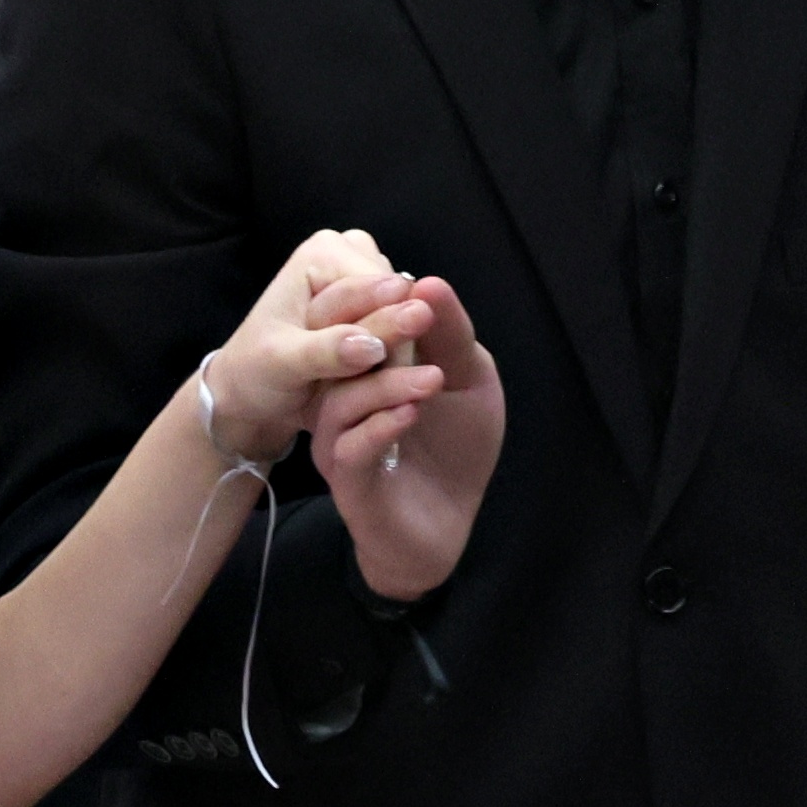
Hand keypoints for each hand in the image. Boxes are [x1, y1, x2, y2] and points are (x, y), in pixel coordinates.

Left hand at [199, 231, 422, 467]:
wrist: (252, 391)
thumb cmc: (258, 370)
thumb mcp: (282, 363)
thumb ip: (326, 352)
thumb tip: (372, 346)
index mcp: (324, 252)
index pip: (386, 291)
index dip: (387, 336)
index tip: (364, 372)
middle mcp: (353, 253)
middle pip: (404, 304)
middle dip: (391, 348)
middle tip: (359, 382)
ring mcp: (371, 279)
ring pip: (411, 324)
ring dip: (395, 359)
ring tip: (359, 383)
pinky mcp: (383, 308)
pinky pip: (410, 338)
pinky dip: (397, 364)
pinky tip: (373, 382)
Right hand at [315, 271, 501, 600]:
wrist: (447, 524)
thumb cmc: (455, 449)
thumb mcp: (469, 381)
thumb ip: (452, 338)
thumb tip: (430, 282)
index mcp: (366, 368)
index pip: (357, 322)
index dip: (379, 301)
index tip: (415, 286)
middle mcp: (341, 399)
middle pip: (341, 355)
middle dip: (379, 330)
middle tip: (417, 314)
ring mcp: (337, 438)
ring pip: (341, 401)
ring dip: (387, 384)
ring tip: (433, 380)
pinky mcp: (345, 478)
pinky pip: (349, 447)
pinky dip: (380, 427)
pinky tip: (411, 415)